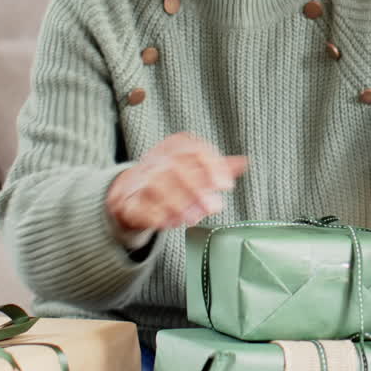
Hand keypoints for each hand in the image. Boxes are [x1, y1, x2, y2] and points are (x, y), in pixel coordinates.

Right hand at [106, 132, 246, 231]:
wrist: (131, 189)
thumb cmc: (171, 177)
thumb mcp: (194, 167)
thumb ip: (218, 167)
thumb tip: (243, 162)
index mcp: (175, 146)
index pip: (194, 149)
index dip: (212, 166)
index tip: (226, 185)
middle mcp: (156, 159)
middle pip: (175, 168)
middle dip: (197, 189)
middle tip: (214, 207)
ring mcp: (139, 179)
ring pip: (156, 186)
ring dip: (178, 203)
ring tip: (195, 217)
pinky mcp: (126, 201)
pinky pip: (138, 206)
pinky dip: (155, 215)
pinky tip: (170, 223)